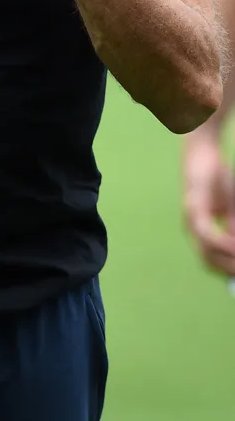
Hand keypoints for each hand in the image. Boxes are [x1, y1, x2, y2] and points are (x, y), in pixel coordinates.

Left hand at [184, 134, 234, 275]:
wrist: (204, 151)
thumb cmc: (217, 178)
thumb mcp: (231, 209)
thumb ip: (233, 228)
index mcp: (200, 230)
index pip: (213, 260)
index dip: (229, 270)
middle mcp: (191, 228)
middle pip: (209, 261)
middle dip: (230, 270)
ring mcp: (190, 218)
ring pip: (207, 251)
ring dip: (228, 260)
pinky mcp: (193, 206)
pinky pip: (206, 232)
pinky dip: (222, 242)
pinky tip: (234, 245)